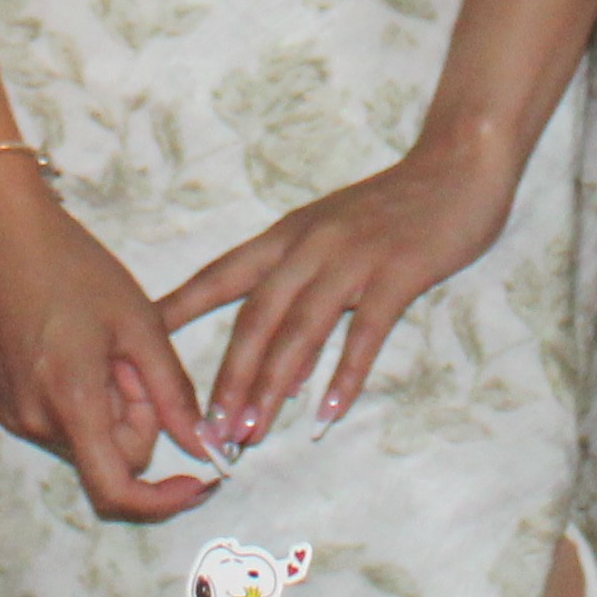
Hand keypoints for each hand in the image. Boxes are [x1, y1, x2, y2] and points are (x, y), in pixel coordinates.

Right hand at [0, 174, 218, 520]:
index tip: (199, 482)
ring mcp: (14, 415)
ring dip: (110, 407)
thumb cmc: (73, 267)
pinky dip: (83, 401)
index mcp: (71, 404)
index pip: (117, 491)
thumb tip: (202, 446)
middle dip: (137, 417)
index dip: (163, 500)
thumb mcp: (139, 323)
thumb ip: (173, 392)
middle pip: (112, 455)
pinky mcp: (4, 404)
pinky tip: (77, 350)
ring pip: (89, 440)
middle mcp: (35, 423)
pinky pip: (62, 423)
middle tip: (132, 355)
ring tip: (101, 346)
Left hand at [160, 138, 534, 447]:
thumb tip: (278, 363)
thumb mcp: (332, 235)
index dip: (178, 312)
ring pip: (301, 329)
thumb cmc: (394, 208)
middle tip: (210, 430)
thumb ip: (302, 290)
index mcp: (287, 235)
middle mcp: (310, 245)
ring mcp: (354, 257)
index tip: (138, 346)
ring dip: (274, 385)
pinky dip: (344, 374)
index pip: (219, 277)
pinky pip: (365, 331)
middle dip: (230, 378)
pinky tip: (329, 412)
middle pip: (256, 318)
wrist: (458, 164)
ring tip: (253, 431)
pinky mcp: (398, 271)